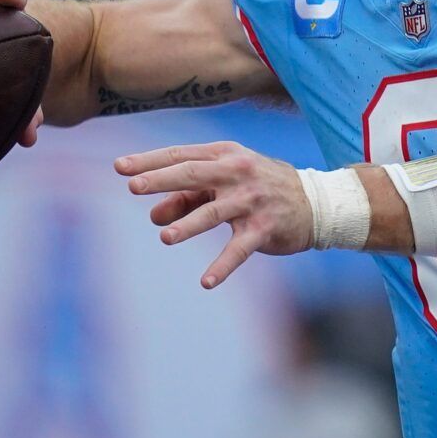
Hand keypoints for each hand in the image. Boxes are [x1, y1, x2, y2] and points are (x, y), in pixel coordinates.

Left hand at [117, 141, 314, 288]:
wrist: (316, 202)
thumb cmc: (261, 188)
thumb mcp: (227, 184)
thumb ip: (189, 198)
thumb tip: (154, 216)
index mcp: (226, 155)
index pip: (181, 156)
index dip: (150, 161)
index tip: (120, 167)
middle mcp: (238, 173)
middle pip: (194, 175)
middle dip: (162, 180)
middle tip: (133, 187)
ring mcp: (252, 201)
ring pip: (213, 212)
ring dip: (189, 225)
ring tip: (166, 238)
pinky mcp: (264, 229)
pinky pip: (239, 249)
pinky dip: (223, 266)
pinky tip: (206, 282)